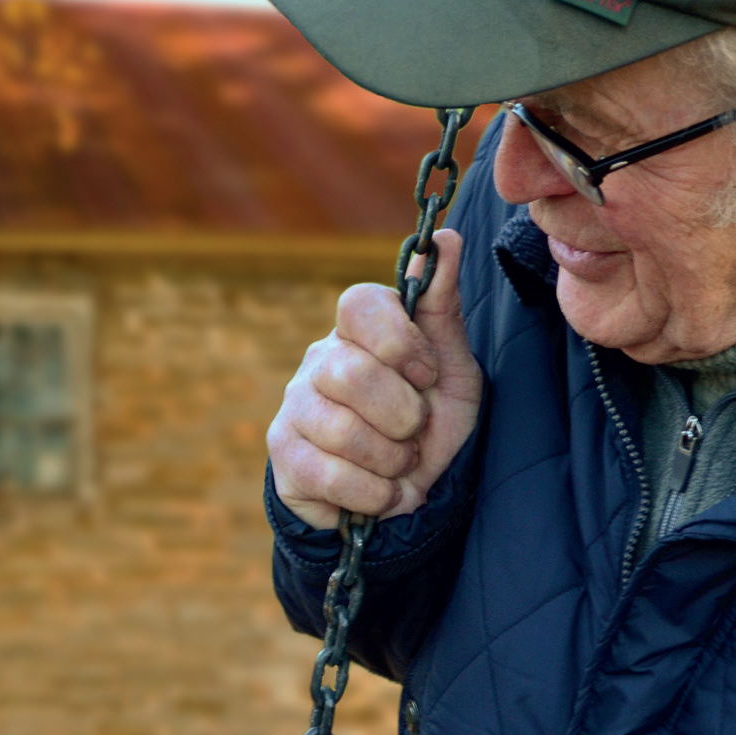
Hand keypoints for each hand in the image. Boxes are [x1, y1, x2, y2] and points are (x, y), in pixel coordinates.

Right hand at [268, 228, 480, 530]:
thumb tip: (446, 238)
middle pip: (353, 373)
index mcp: (359, 331)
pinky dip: (373, 494)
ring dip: (392, 460)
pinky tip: (381, 492)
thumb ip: (443, 308)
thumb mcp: (453, 370)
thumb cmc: (429, 424)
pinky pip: (330, 474)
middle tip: (414, 432)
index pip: (359, 303)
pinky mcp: (283, 455)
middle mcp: (319, 360)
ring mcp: (294, 406)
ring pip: (342, 431)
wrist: (406, 496)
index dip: (400, 343)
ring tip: (398, 464)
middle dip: (404, 416)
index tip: (427, 376)